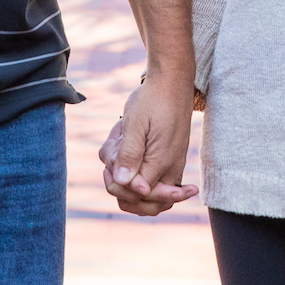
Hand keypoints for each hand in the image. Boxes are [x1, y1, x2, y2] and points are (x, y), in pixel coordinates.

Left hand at [98, 75, 198, 216]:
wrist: (172, 80)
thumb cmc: (153, 99)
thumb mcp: (136, 123)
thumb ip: (131, 155)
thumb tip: (125, 183)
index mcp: (162, 163)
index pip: (139, 195)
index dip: (120, 186)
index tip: (112, 164)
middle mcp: (170, 169)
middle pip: (147, 204)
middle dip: (123, 188)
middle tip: (112, 163)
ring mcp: (171, 165)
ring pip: (145, 191)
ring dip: (126, 175)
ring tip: (118, 145)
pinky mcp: (168, 159)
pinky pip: (149, 176)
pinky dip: (133, 165)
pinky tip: (123, 141)